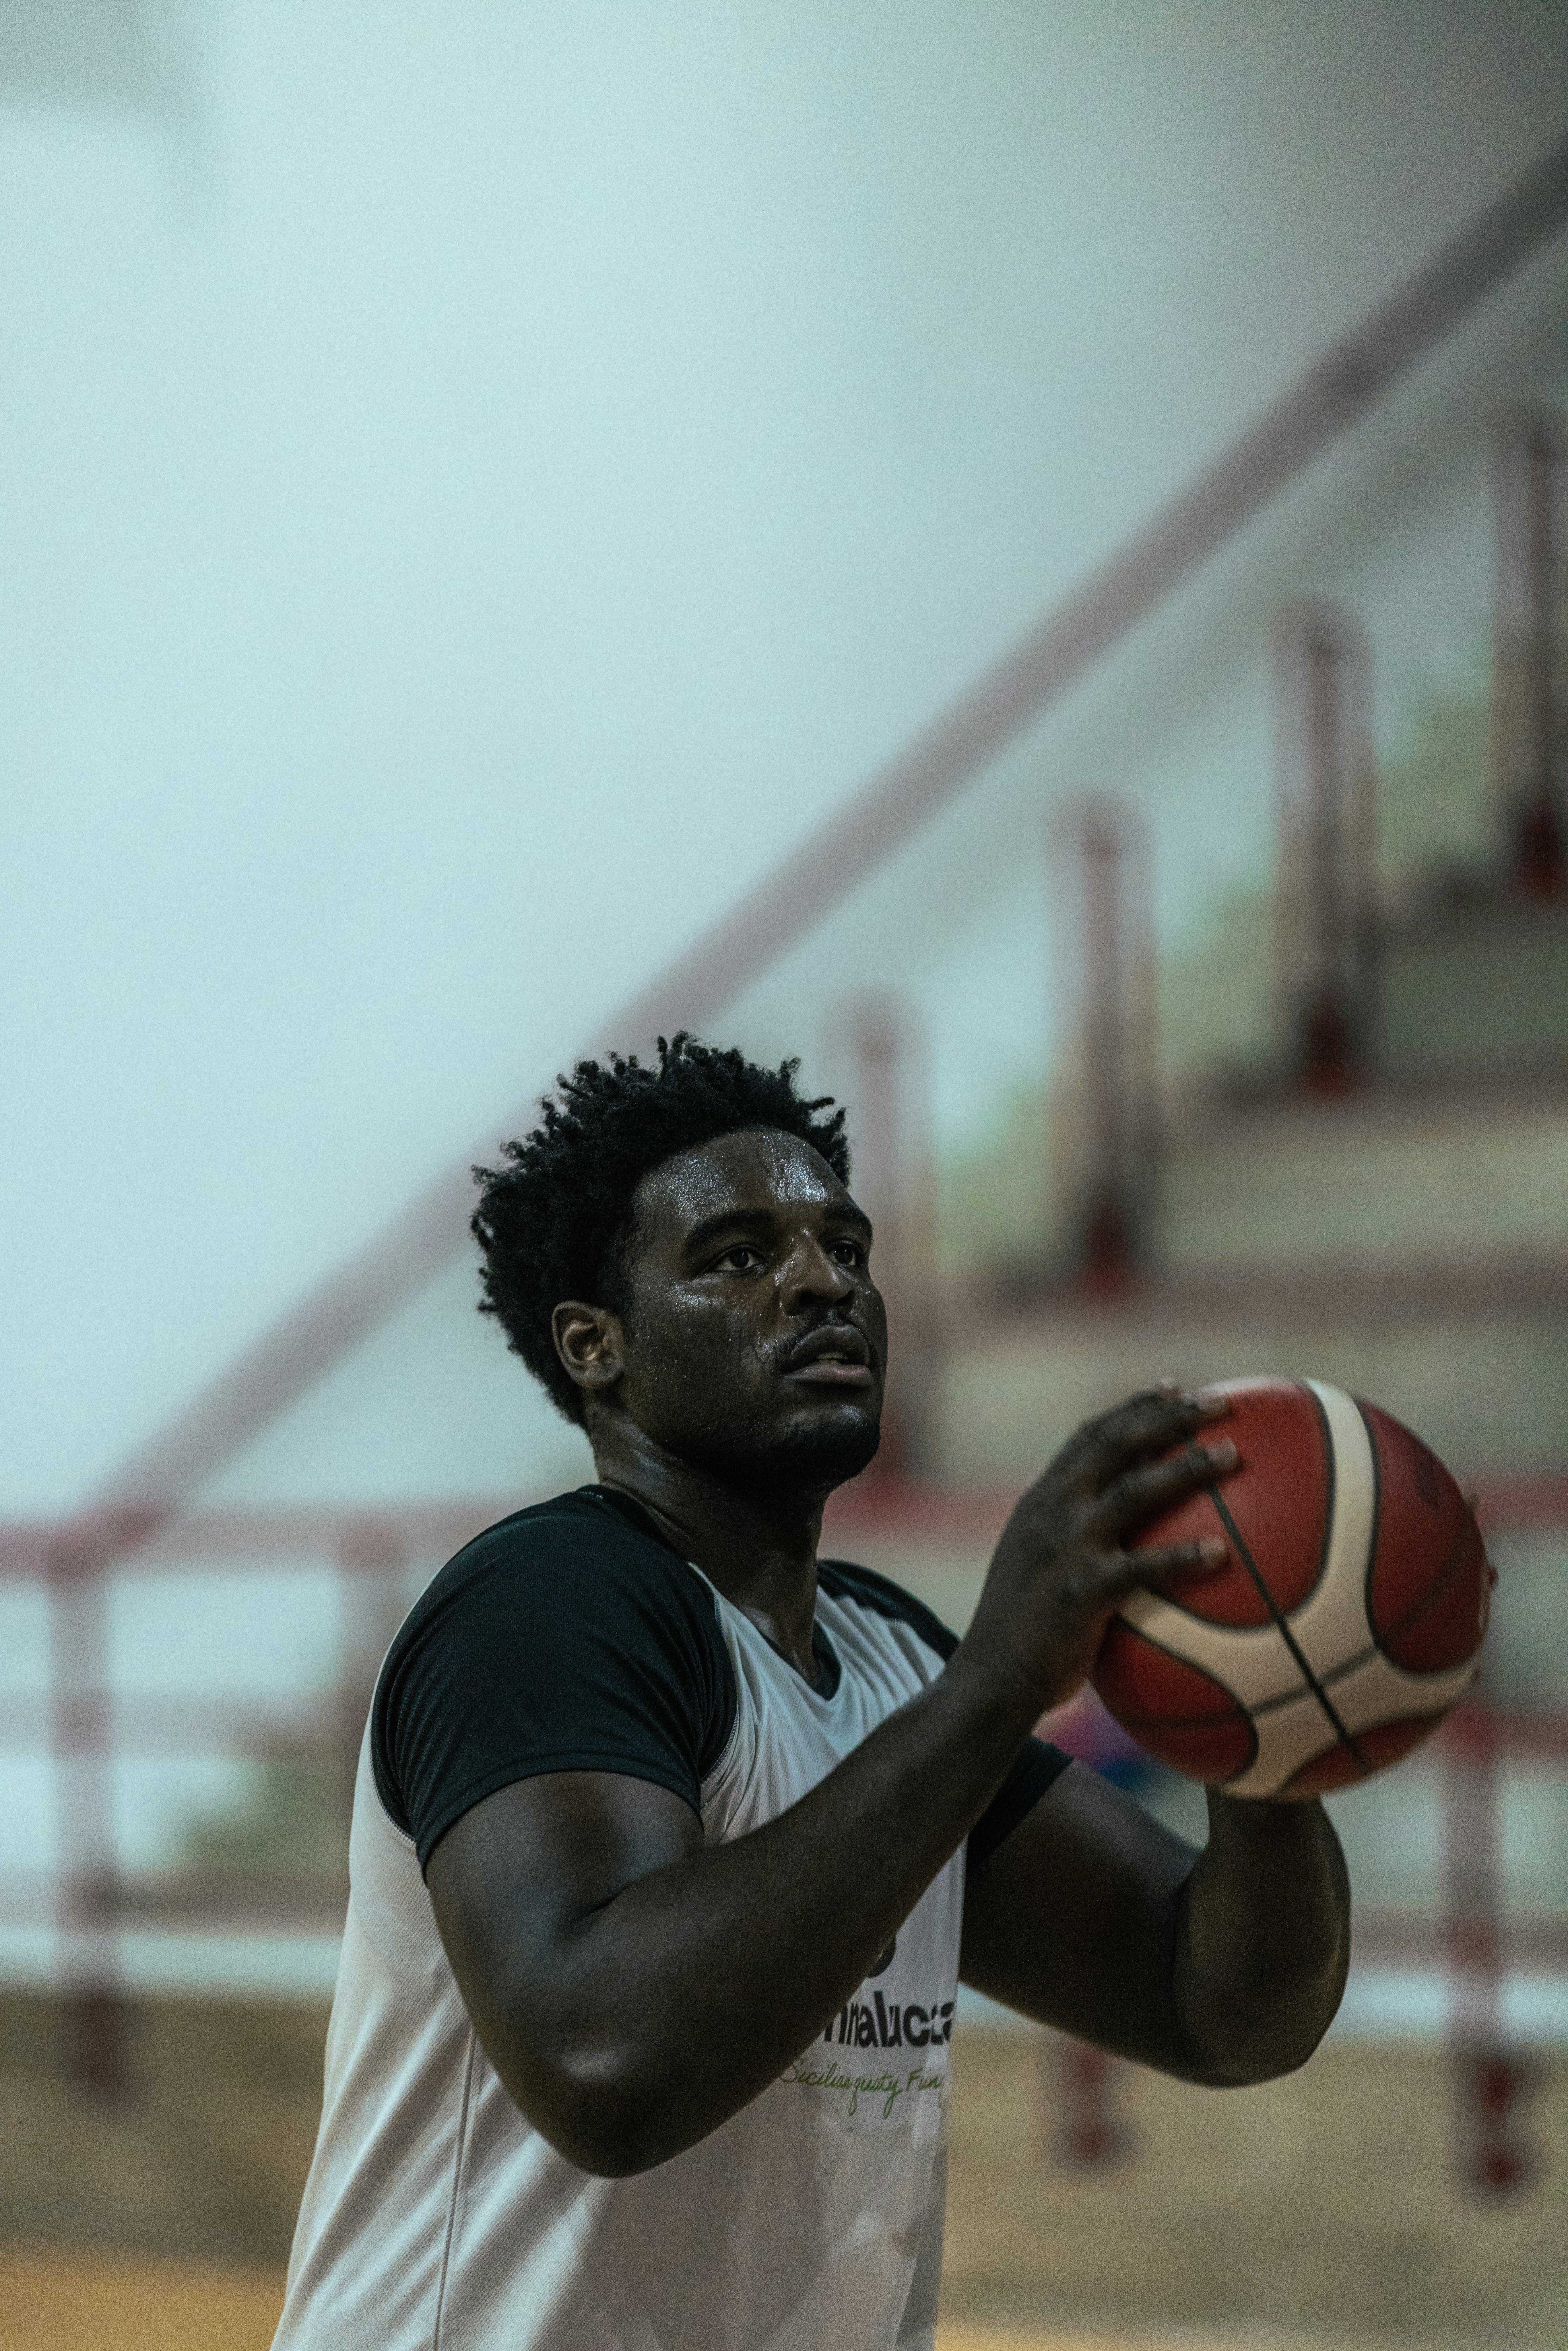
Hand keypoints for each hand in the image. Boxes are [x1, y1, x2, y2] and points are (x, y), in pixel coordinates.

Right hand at [956, 1383, 1236, 1717]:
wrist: (989, 1679)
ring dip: (1187, 1468)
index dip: (1134, 1407)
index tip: (1175, 1388)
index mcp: (1041, 1500)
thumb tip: (1126, 1532)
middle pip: (1116, 1443)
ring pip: (1134, 1490)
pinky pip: (1143, 1567)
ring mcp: (1066, 1548)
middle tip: (1221, 1402)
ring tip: (1234, 1455)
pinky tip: (1222, 1555)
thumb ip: (1072, 1538)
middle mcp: (1051, 1511)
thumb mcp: (1036, 1566)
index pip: (1090, 1435)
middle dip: (1170, 1416)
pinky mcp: (1081, 1591)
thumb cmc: (1023, 1631)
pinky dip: (1183, 1557)